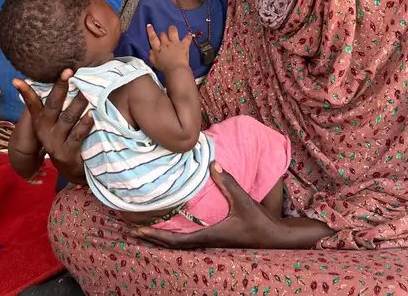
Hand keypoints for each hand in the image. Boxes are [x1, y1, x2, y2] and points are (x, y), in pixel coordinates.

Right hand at [13, 70, 91, 183]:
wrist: (71, 168)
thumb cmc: (65, 138)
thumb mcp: (56, 122)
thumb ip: (56, 105)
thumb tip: (64, 78)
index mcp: (40, 121)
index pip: (32, 103)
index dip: (26, 91)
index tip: (18, 80)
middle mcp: (45, 131)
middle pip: (52, 106)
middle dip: (60, 88)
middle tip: (69, 72)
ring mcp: (55, 142)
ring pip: (67, 118)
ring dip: (77, 103)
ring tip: (86, 90)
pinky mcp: (66, 153)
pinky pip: (76, 136)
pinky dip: (84, 125)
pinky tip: (91, 114)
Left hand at [134, 162, 332, 249]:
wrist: (278, 239)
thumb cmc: (261, 224)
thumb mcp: (244, 202)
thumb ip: (228, 183)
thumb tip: (212, 163)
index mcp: (209, 237)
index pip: (175, 240)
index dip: (154, 235)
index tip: (137, 230)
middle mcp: (206, 243)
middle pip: (172, 245)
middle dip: (151, 238)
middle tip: (130, 230)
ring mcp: (210, 243)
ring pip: (179, 243)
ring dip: (161, 237)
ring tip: (143, 229)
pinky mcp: (216, 239)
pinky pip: (188, 239)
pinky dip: (174, 235)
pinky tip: (169, 228)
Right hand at [147, 24, 191, 73]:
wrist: (176, 70)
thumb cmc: (164, 68)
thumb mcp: (154, 62)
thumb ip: (151, 55)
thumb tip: (150, 50)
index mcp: (158, 48)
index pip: (153, 38)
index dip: (150, 31)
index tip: (149, 25)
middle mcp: (166, 44)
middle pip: (162, 34)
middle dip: (162, 34)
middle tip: (163, 36)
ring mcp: (175, 43)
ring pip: (173, 31)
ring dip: (172, 29)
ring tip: (172, 28)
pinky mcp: (183, 45)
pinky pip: (187, 38)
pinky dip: (188, 36)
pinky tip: (189, 34)